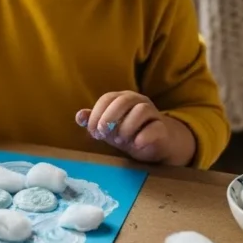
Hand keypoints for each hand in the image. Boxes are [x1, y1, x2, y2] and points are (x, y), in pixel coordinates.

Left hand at [75, 91, 195, 165]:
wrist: (158, 145)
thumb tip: (79, 116)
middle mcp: (139, 101)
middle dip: (109, 118)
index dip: (97, 114)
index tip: (93, 132)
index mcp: (123, 98)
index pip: (107, 98)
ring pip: (141, 110)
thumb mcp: (109, 129)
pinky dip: (143, 136)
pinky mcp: (163, 128)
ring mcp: (153, 113)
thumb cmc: (130, 133)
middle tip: (103, 134)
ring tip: (120, 141)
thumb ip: (94, 121)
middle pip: (123, 100)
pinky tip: (135, 144)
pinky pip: (155, 127)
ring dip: (126, 127)